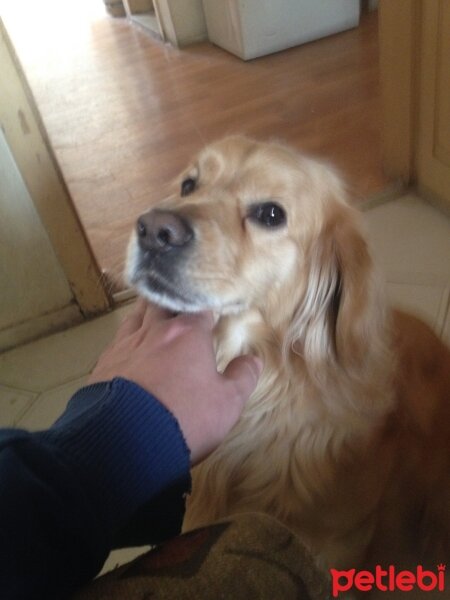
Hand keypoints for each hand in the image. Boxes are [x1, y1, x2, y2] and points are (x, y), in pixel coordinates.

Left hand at [89, 299, 261, 463]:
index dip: (207, 306)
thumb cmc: (185, 416)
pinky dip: (126, 338)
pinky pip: (116, 340)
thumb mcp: (227, 402)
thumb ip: (242, 377)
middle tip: (179, 305)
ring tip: (152, 317)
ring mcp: (125, 344)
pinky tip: (127, 348)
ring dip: (147, 313)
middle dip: (172, 301)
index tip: (212, 311)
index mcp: (187, 333)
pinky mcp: (103, 363)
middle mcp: (155, 330)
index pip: (199, 306)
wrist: (125, 441)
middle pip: (162, 302)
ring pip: (136, 316)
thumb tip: (253, 359)